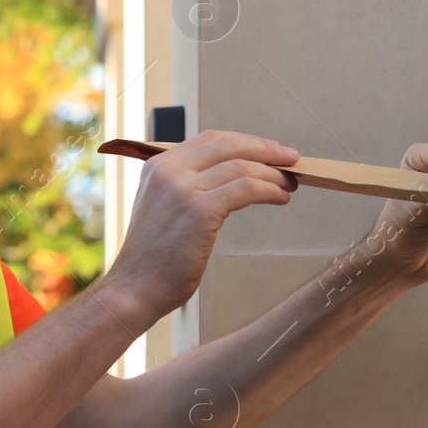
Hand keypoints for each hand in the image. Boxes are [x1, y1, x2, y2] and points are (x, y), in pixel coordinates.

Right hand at [105, 130, 299, 323]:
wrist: (136, 288)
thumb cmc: (154, 258)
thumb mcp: (163, 208)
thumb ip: (187, 187)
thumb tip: (232, 176)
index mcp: (158, 166)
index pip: (211, 139)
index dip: (247, 141)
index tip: (270, 150)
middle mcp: (168, 171)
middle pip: (229, 144)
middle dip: (266, 149)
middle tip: (291, 159)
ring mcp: (182, 188)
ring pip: (241, 166)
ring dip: (273, 174)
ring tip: (289, 185)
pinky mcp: (199, 210)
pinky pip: (246, 189)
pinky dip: (269, 190)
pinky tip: (280, 198)